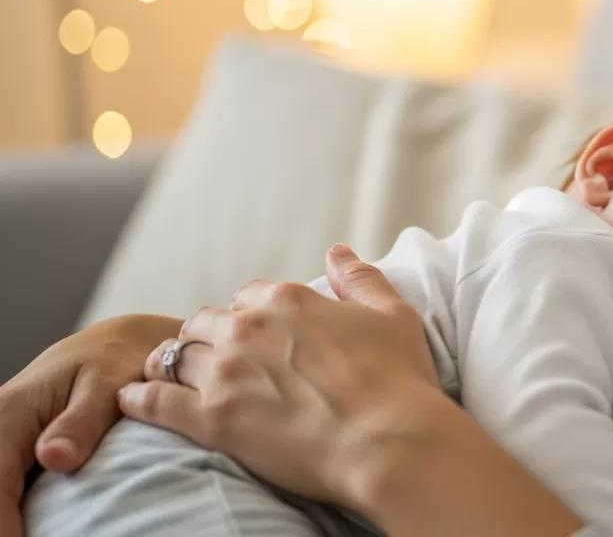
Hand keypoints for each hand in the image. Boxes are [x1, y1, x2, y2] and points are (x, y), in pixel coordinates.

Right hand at [0, 314, 178, 536]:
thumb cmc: (117, 363)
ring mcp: (3, 440)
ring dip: (7, 515)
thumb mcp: (106, 386)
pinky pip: (7, 484)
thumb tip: (53, 458)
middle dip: (2, 521)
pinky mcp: (13, 451)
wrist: (120, 347)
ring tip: (26, 535)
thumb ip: (82, 422)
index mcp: (10, 411)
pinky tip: (25, 527)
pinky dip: (13, 507)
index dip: (2, 520)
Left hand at [118, 245, 442, 506]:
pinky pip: (153, 400)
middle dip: (207, 337)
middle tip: (216, 360)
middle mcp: (249, 327)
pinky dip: (139, 397)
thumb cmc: (399, 381)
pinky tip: (133, 399)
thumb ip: (361, 278)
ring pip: (173, 355)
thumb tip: (338, 251)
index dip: (250, 313)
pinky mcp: (210, 418)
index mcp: (288, 299)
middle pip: (204, 322)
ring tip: (170, 376)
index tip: (257, 334)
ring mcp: (225, 372)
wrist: (389, 441)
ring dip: (171, 364)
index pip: (247, 294)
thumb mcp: (391, 316)